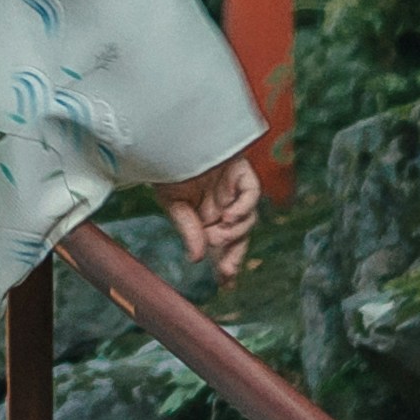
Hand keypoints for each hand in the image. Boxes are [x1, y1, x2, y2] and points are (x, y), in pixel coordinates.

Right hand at [155, 151, 261, 284]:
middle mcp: (224, 205)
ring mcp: (234, 189)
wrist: (171, 135)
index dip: (226, 263)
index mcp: (208, 216)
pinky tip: (228, 216)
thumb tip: (197, 259)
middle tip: (227, 272)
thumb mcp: (174, 204)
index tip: (225, 284)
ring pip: (247, 219)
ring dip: (235, 232)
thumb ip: (188, 230)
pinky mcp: (242, 172)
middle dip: (234, 255)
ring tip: (218, 236)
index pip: (223, 244)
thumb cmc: (168, 167)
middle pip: (239, 235)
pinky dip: (243, 207)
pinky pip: (251, 194)